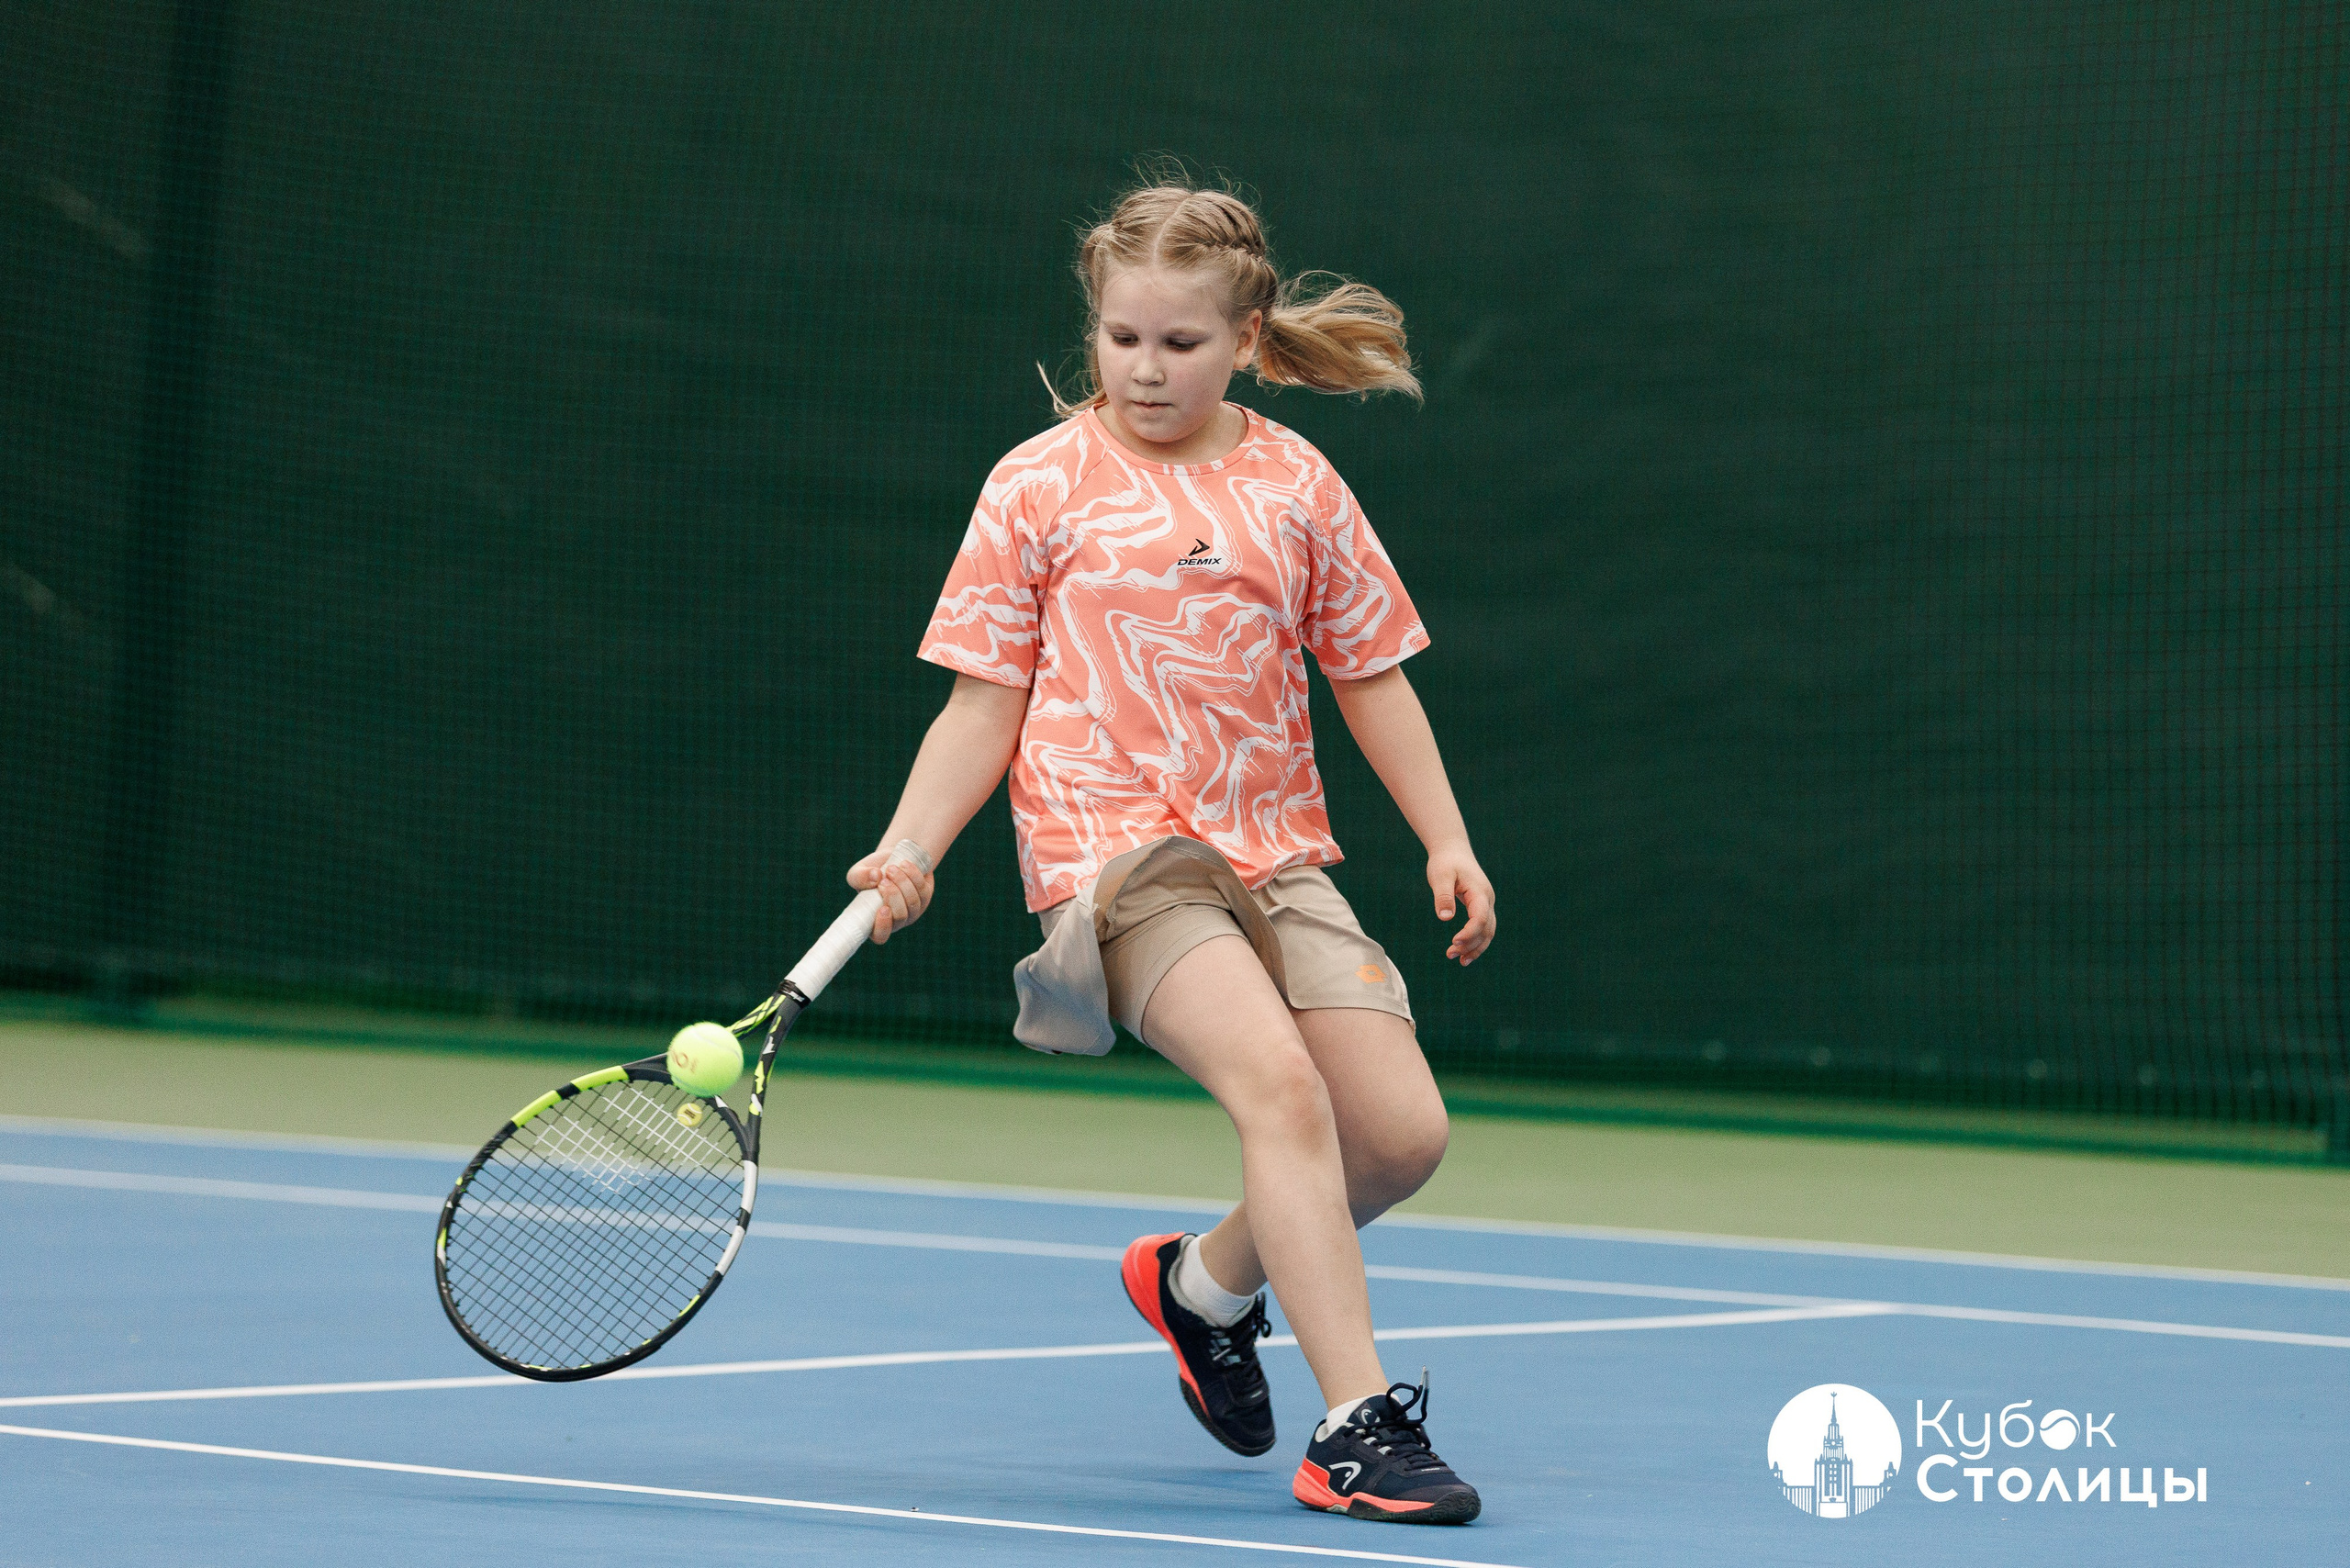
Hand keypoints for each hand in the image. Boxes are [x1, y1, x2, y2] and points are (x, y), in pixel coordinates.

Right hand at [847, 848, 934, 942]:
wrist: (892, 857)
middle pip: (900, 916)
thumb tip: (876, 877)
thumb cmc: (872, 871)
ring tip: (891, 868)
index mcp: (876, 921)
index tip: (882, 909)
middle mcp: (896, 920)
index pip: (880, 936)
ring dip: (902, 882)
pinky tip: (903, 864)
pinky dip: (912, 875)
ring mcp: (913, 910)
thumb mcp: (858, 872)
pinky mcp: (925, 897)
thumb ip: (860, 877)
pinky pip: (922, 889)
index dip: (883, 927)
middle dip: (893, 895)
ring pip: (913, 902)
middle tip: (884, 880)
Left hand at [1428, 846, 1494, 964]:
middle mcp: (1487, 900)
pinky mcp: (1481, 907)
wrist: (1453, 850)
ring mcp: (1486, 904)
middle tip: (1450, 955)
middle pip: (1486, 928)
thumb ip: (1443, 896)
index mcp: (1479, 892)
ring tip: (1460, 961)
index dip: (1469, 933)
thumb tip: (1445, 918)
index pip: (1480, 918)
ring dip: (1475, 947)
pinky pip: (1483, 928)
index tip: (1454, 943)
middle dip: (1471, 944)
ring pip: (1488, 931)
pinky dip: (1476, 941)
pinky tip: (1464, 953)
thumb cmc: (1445, 862)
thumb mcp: (1440, 876)